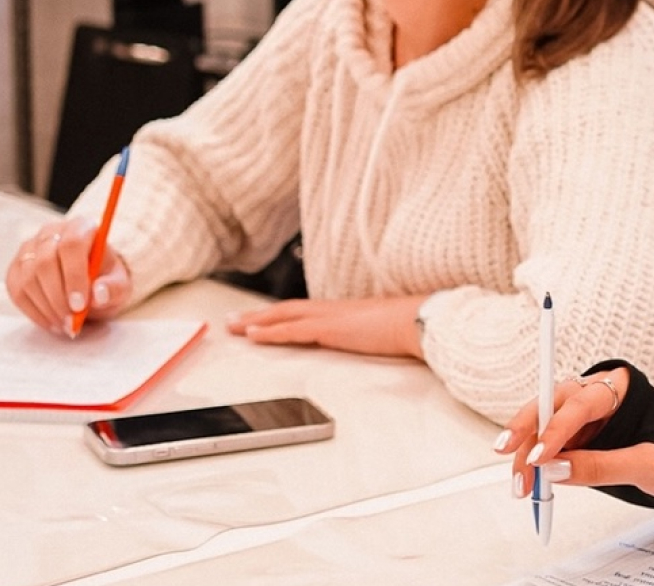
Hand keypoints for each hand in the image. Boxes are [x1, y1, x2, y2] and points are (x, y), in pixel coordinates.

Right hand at [5, 218, 132, 336]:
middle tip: (72, 322)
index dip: (74, 276)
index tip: (80, 305)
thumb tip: (99, 294)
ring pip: (28, 278)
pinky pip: (17, 291)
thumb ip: (114, 288)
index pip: (72, 244)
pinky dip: (34, 312)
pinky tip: (52, 322)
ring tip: (65, 324)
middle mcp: (51, 233)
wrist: (90, 281)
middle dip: (58, 298)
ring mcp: (29, 249)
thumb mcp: (120, 284)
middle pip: (45, 262)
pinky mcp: (16, 268)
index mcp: (81, 227)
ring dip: (47, 308)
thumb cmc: (105, 278)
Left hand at [226, 295, 427, 357]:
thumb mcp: (386, 334)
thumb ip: (374, 337)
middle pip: (287, 310)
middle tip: (232, 320)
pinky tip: (253, 337)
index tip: (261, 319)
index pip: (305, 311)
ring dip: (255, 322)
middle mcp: (333, 310)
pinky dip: (270, 332)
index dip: (280, 314)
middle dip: (258, 316)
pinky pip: (293, 331)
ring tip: (233, 327)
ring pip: (283, 316)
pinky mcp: (330, 328)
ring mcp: (330, 317)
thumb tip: (376, 343)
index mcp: (345, 312)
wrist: (421, 321)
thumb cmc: (410, 327)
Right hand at [495, 367, 653, 497]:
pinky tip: (528, 481)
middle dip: (527, 432)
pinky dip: (534, 461)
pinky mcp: (578, 435)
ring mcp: (585, 414)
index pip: (579, 404)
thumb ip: (602, 466)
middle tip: (509, 456)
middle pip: (551, 404)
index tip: (539, 458)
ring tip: (521, 486)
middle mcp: (597, 394)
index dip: (555, 430)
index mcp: (620, 388)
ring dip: (526, 452)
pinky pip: (548, 442)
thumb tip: (555, 470)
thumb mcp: (647, 466)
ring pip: (543, 423)